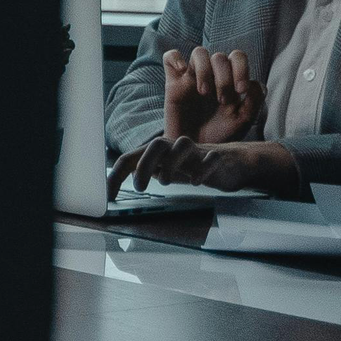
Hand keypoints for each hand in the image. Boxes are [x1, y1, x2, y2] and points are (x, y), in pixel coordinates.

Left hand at [118, 136, 298, 195]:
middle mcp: (177, 148)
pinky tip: (196, 182)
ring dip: (171, 163)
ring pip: (183, 145)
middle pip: (156, 145)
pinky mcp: (218, 157)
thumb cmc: (194, 165)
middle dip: (144, 165)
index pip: (132, 157)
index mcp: (161, 152)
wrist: (232, 162)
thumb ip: (147, 172)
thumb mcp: (167, 169)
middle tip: (139, 187)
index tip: (109, 195)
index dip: (117, 174)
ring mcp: (198, 151)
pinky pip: (211, 157)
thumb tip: (122, 183)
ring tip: (165, 182)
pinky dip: (203, 168)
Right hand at [159, 47, 261, 146]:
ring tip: (204, 92)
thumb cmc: (220, 136)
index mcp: (230, 80)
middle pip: (219, 56)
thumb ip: (254, 101)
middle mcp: (212, 76)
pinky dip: (176, 58)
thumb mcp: (243, 122)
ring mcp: (192, 78)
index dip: (241, 69)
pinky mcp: (173, 84)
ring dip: (204, 70)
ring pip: (199, 53)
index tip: (240, 91)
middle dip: (224, 77)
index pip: (237, 58)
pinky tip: (183, 72)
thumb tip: (252, 83)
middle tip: (222, 100)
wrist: (195, 152)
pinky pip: (170, 57)